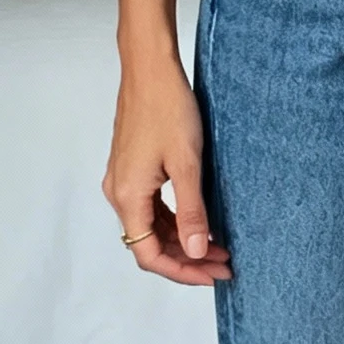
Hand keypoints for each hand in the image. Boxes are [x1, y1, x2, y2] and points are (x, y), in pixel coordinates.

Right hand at [105, 54, 230, 286]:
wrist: (149, 70)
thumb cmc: (168, 107)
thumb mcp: (187, 164)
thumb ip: (191, 212)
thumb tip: (196, 251)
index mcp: (128, 196)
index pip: (149, 254)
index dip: (182, 271)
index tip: (213, 274)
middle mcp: (119, 193)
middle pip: (149, 244)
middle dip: (187, 259)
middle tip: (224, 265)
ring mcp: (123, 181)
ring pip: (151, 228)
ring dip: (183, 241)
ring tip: (219, 248)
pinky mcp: (131, 170)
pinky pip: (151, 208)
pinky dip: (175, 222)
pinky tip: (200, 224)